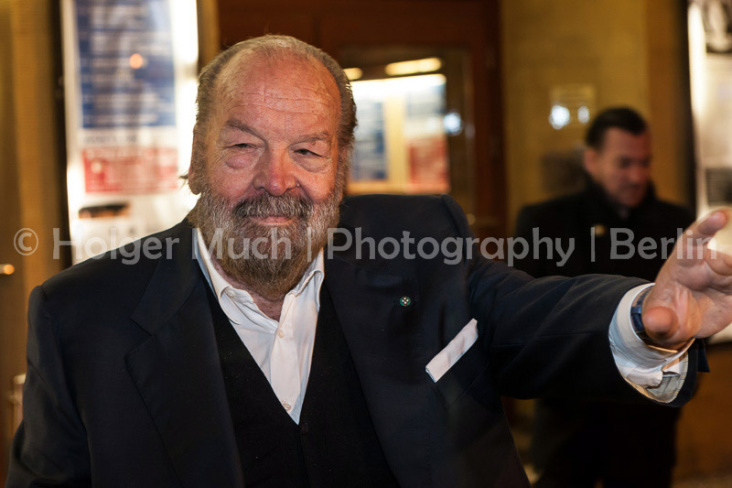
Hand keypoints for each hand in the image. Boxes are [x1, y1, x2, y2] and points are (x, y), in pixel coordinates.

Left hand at [642, 210, 731, 348]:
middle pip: (729, 260)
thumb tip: (653, 321)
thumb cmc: (664, 313)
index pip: (694, 240)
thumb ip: (657, 319)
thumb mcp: (656, 319)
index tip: (721, 216)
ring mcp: (727, 278)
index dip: (707, 226)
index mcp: (683, 263)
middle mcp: (709, 266)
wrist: (677, 322)